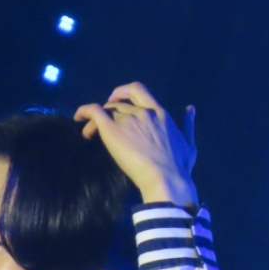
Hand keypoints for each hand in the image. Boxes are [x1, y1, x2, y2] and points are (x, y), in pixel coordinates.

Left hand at [74, 82, 197, 207]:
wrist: (166, 178)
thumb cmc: (179, 166)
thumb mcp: (189, 143)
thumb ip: (188, 125)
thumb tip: (190, 109)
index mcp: (160, 113)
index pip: (139, 91)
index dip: (124, 92)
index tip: (117, 100)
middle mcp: (142, 112)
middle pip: (118, 105)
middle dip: (108, 113)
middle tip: (101, 127)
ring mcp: (127, 119)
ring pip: (106, 111)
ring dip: (96, 121)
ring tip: (90, 134)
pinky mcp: (112, 130)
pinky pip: (94, 112)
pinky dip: (84, 111)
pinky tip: (78, 118)